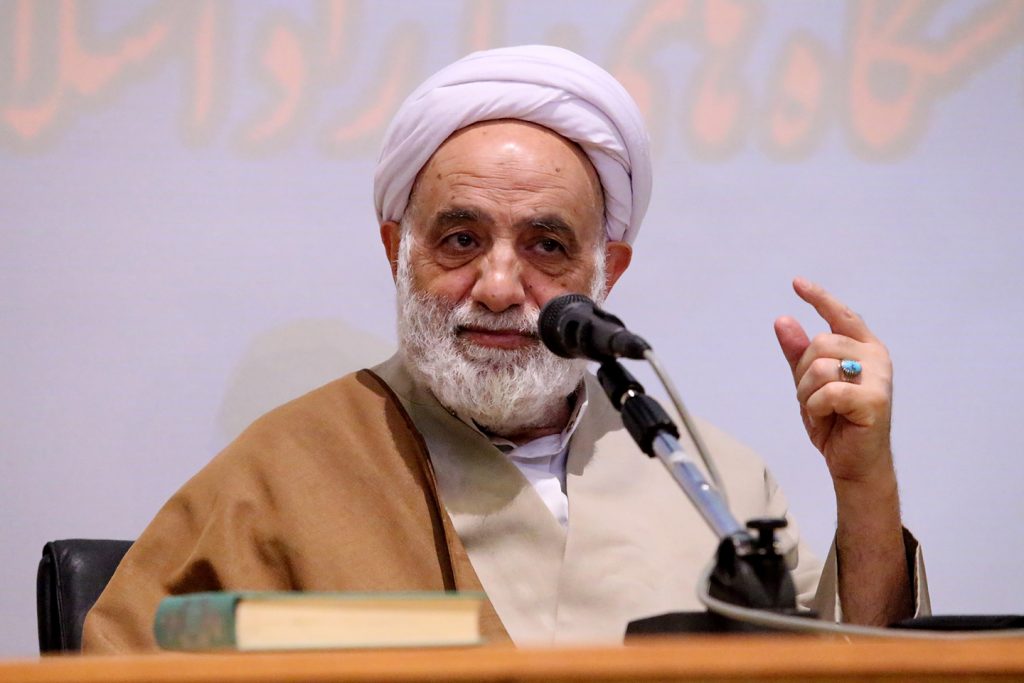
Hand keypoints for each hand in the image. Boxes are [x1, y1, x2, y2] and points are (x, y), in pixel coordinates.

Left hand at [773, 278, 893, 484]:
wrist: (854, 462)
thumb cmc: (837, 422)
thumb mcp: (809, 383)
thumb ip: (798, 353)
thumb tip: (783, 320)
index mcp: (863, 347)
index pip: (841, 314)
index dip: (819, 298)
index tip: (797, 283)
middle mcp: (875, 356)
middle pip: (819, 343)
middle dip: (803, 374)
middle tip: (814, 400)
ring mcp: (878, 377)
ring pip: (819, 366)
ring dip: (808, 394)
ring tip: (823, 411)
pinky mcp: (875, 399)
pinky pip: (828, 391)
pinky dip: (818, 407)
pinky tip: (830, 418)